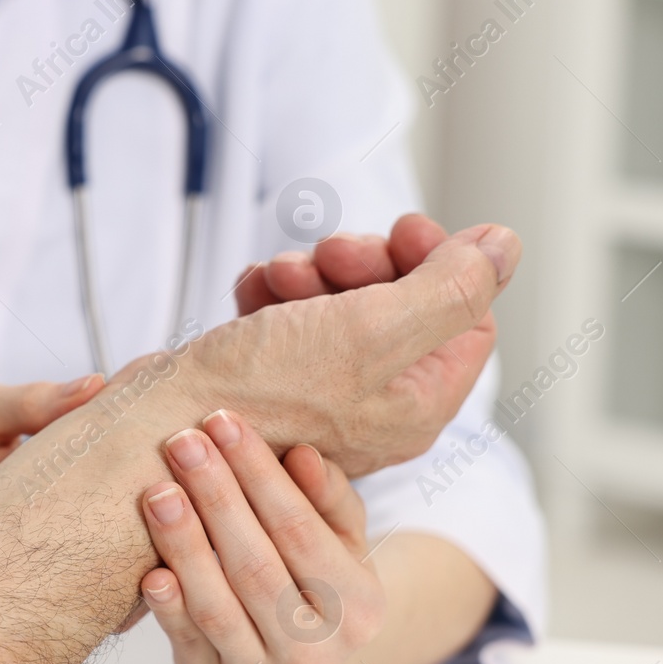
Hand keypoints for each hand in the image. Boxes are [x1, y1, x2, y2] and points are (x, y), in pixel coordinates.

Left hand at [135, 410, 380, 663]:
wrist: (309, 646)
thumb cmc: (322, 569)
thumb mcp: (343, 533)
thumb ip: (327, 495)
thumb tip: (300, 454)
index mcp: (360, 608)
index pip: (301, 531)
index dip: (260, 476)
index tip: (224, 422)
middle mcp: (317, 654)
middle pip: (256, 567)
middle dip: (217, 499)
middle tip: (183, 443)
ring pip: (218, 608)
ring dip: (183, 546)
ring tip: (158, 491)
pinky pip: (187, 643)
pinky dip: (166, 607)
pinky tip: (149, 568)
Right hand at [144, 218, 518, 477]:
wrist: (156, 432)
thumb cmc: (257, 396)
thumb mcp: (374, 330)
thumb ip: (451, 288)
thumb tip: (506, 246)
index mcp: (417, 405)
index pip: (466, 312)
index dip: (437, 260)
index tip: (395, 232)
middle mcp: (376, 406)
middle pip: (404, 302)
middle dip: (364, 262)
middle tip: (326, 253)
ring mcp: (321, 396)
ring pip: (344, 305)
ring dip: (312, 273)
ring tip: (275, 275)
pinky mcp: (272, 384)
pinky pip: (291, 321)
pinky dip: (273, 295)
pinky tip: (250, 293)